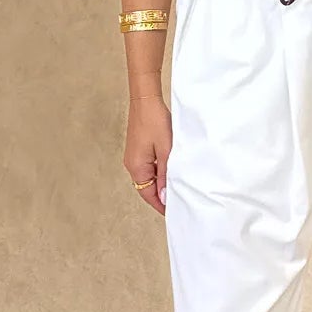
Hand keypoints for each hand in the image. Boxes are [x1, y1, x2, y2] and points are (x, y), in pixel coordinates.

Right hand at [125, 90, 172, 215]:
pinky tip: (170, 172)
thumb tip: (164, 196)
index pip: (149, 195)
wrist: (145, 100)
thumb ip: (166, 174)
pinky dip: (158, 174)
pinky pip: (148, 169)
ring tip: (177, 188)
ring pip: (148, 179)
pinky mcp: (138, 150)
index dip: (161, 205)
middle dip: (161, 197)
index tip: (174, 212)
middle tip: (179, 202)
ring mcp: (134, 157)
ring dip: (160, 185)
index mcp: (137, 167)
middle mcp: (132, 165)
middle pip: (147, 189)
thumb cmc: (155, 121)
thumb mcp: (166, 150)